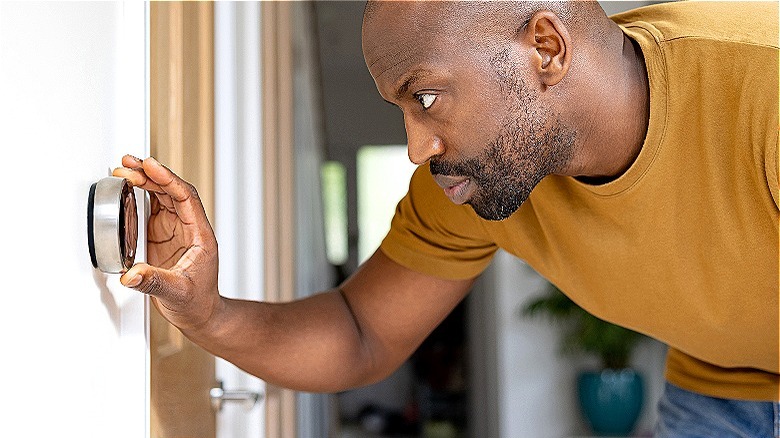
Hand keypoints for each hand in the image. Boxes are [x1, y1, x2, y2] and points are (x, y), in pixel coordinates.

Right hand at [113, 155, 221, 330]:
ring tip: (124, 168)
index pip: (186, 198)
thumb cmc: (197, 303)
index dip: (168, 179)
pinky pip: (154, 208)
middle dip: (151, 175)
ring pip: (163, 196)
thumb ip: (153, 282)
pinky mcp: (164, 235)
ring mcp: (177, 230)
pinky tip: (128, 186)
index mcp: (200, 235)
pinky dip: (141, 195)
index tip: (150, 166)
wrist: (200, 314)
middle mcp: (190, 228)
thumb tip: (130, 275)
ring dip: (146, 181)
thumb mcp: (176, 293)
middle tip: (129, 163)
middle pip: (173, 191)